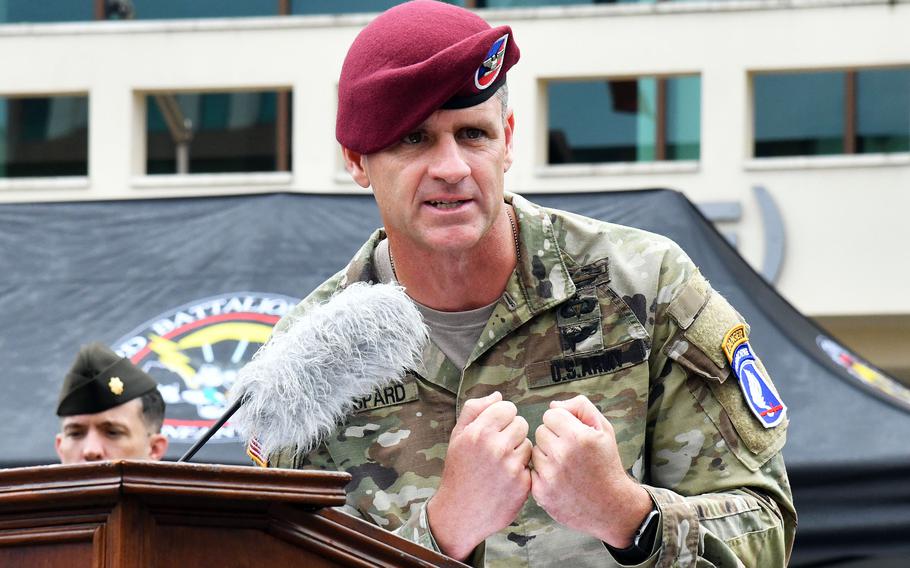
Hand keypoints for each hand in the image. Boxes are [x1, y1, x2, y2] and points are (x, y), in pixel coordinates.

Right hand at [428, 391, 532, 559]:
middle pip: (521, 423)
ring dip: (518, 451)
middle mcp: (496, 447)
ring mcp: (511, 467)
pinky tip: (507, 478)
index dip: (502, 417)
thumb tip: (498, 395)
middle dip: (512, 432)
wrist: (460, 512)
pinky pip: (531, 465)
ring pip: (527, 444)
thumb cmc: (459, 471)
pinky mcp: (523, 485)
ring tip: (501, 463)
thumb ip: (475, 409)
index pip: (507, 407)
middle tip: (498, 448)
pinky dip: (522, 470)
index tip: (495, 428)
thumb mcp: (457, 436)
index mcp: (479, 432)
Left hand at [531, 395, 651, 547]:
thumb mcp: (604, 429)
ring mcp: (550, 475)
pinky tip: (559, 479)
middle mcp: (562, 455)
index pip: (551, 414)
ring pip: (535, 450)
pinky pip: (531, 471)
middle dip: (553, 438)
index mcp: (578, 437)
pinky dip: (542, 474)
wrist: (611, 506)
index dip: (562, 422)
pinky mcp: (541, 492)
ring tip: (566, 466)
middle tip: (570, 451)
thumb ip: (580, 407)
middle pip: (540, 431)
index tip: (572, 433)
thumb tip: (553, 405)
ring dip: (547, 455)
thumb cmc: (607, 465)